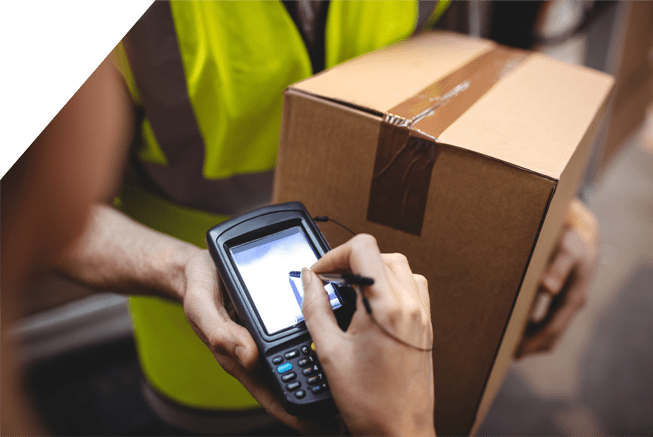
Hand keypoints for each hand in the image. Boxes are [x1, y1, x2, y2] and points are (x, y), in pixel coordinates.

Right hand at [182, 250, 343, 435]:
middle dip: (320, 393)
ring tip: (356, 372)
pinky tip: (342, 331)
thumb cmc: (199, 288)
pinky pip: (304, 329)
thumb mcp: (202, 308)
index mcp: (243, 357)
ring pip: (303, 354)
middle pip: (295, 378)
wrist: (203, 264)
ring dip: (325, 364)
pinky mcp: (281, 317)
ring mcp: (271, 335)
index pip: (272, 394)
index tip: (322, 427)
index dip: (296, 414)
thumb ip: (221, 333)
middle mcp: (261, 350)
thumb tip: (249, 357)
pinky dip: (322, 332)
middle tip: (350, 405)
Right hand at [301, 234, 435, 436]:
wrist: (400, 432)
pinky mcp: (426, 325)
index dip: (335, 255)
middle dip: (350, 262)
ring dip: (372, 271)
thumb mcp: (330, 352)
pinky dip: (390, 284)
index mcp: (385, 307)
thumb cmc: (369, 403)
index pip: (363, 249)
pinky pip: (412, 287)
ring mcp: (422, 314)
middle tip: (330, 283)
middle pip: (380, 254)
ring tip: (350, 293)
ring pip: (399, 267)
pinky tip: (372, 305)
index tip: (320, 273)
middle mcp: (410, 305)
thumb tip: (308, 279)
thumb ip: (315, 308)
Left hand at [517, 198, 599, 357]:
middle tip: (503, 354)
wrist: (583, 238)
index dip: (533, 341)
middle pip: (551, 336)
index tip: (515, 351)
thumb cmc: (571, 242)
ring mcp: (566, 304)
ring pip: (549, 330)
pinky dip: (532, 328)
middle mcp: (571, 305)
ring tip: (505, 344)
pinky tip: (515, 327)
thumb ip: (557, 268)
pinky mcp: (561, 301)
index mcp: (573, 298)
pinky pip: (547, 321)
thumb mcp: (566, 250)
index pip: (552, 328)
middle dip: (530, 347)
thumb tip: (547, 288)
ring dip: (530, 340)